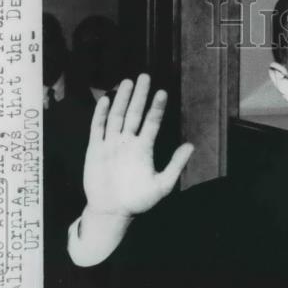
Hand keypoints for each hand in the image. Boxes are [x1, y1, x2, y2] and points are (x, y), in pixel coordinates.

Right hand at [83, 74, 193, 218]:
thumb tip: (191, 146)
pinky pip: (97, 129)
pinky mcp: (95, 149)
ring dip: (122, 100)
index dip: (156, 108)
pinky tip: (106, 101)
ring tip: (128, 82)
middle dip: (139, 96)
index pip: (151, 123)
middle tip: (145, 77)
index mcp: (144, 149)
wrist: (113, 211)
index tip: (162, 93)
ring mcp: (111, 144)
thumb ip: (175, 165)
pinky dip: (100, 115)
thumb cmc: (138, 200)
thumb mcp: (162, 185)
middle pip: (134, 114)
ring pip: (117, 116)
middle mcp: (127, 143)